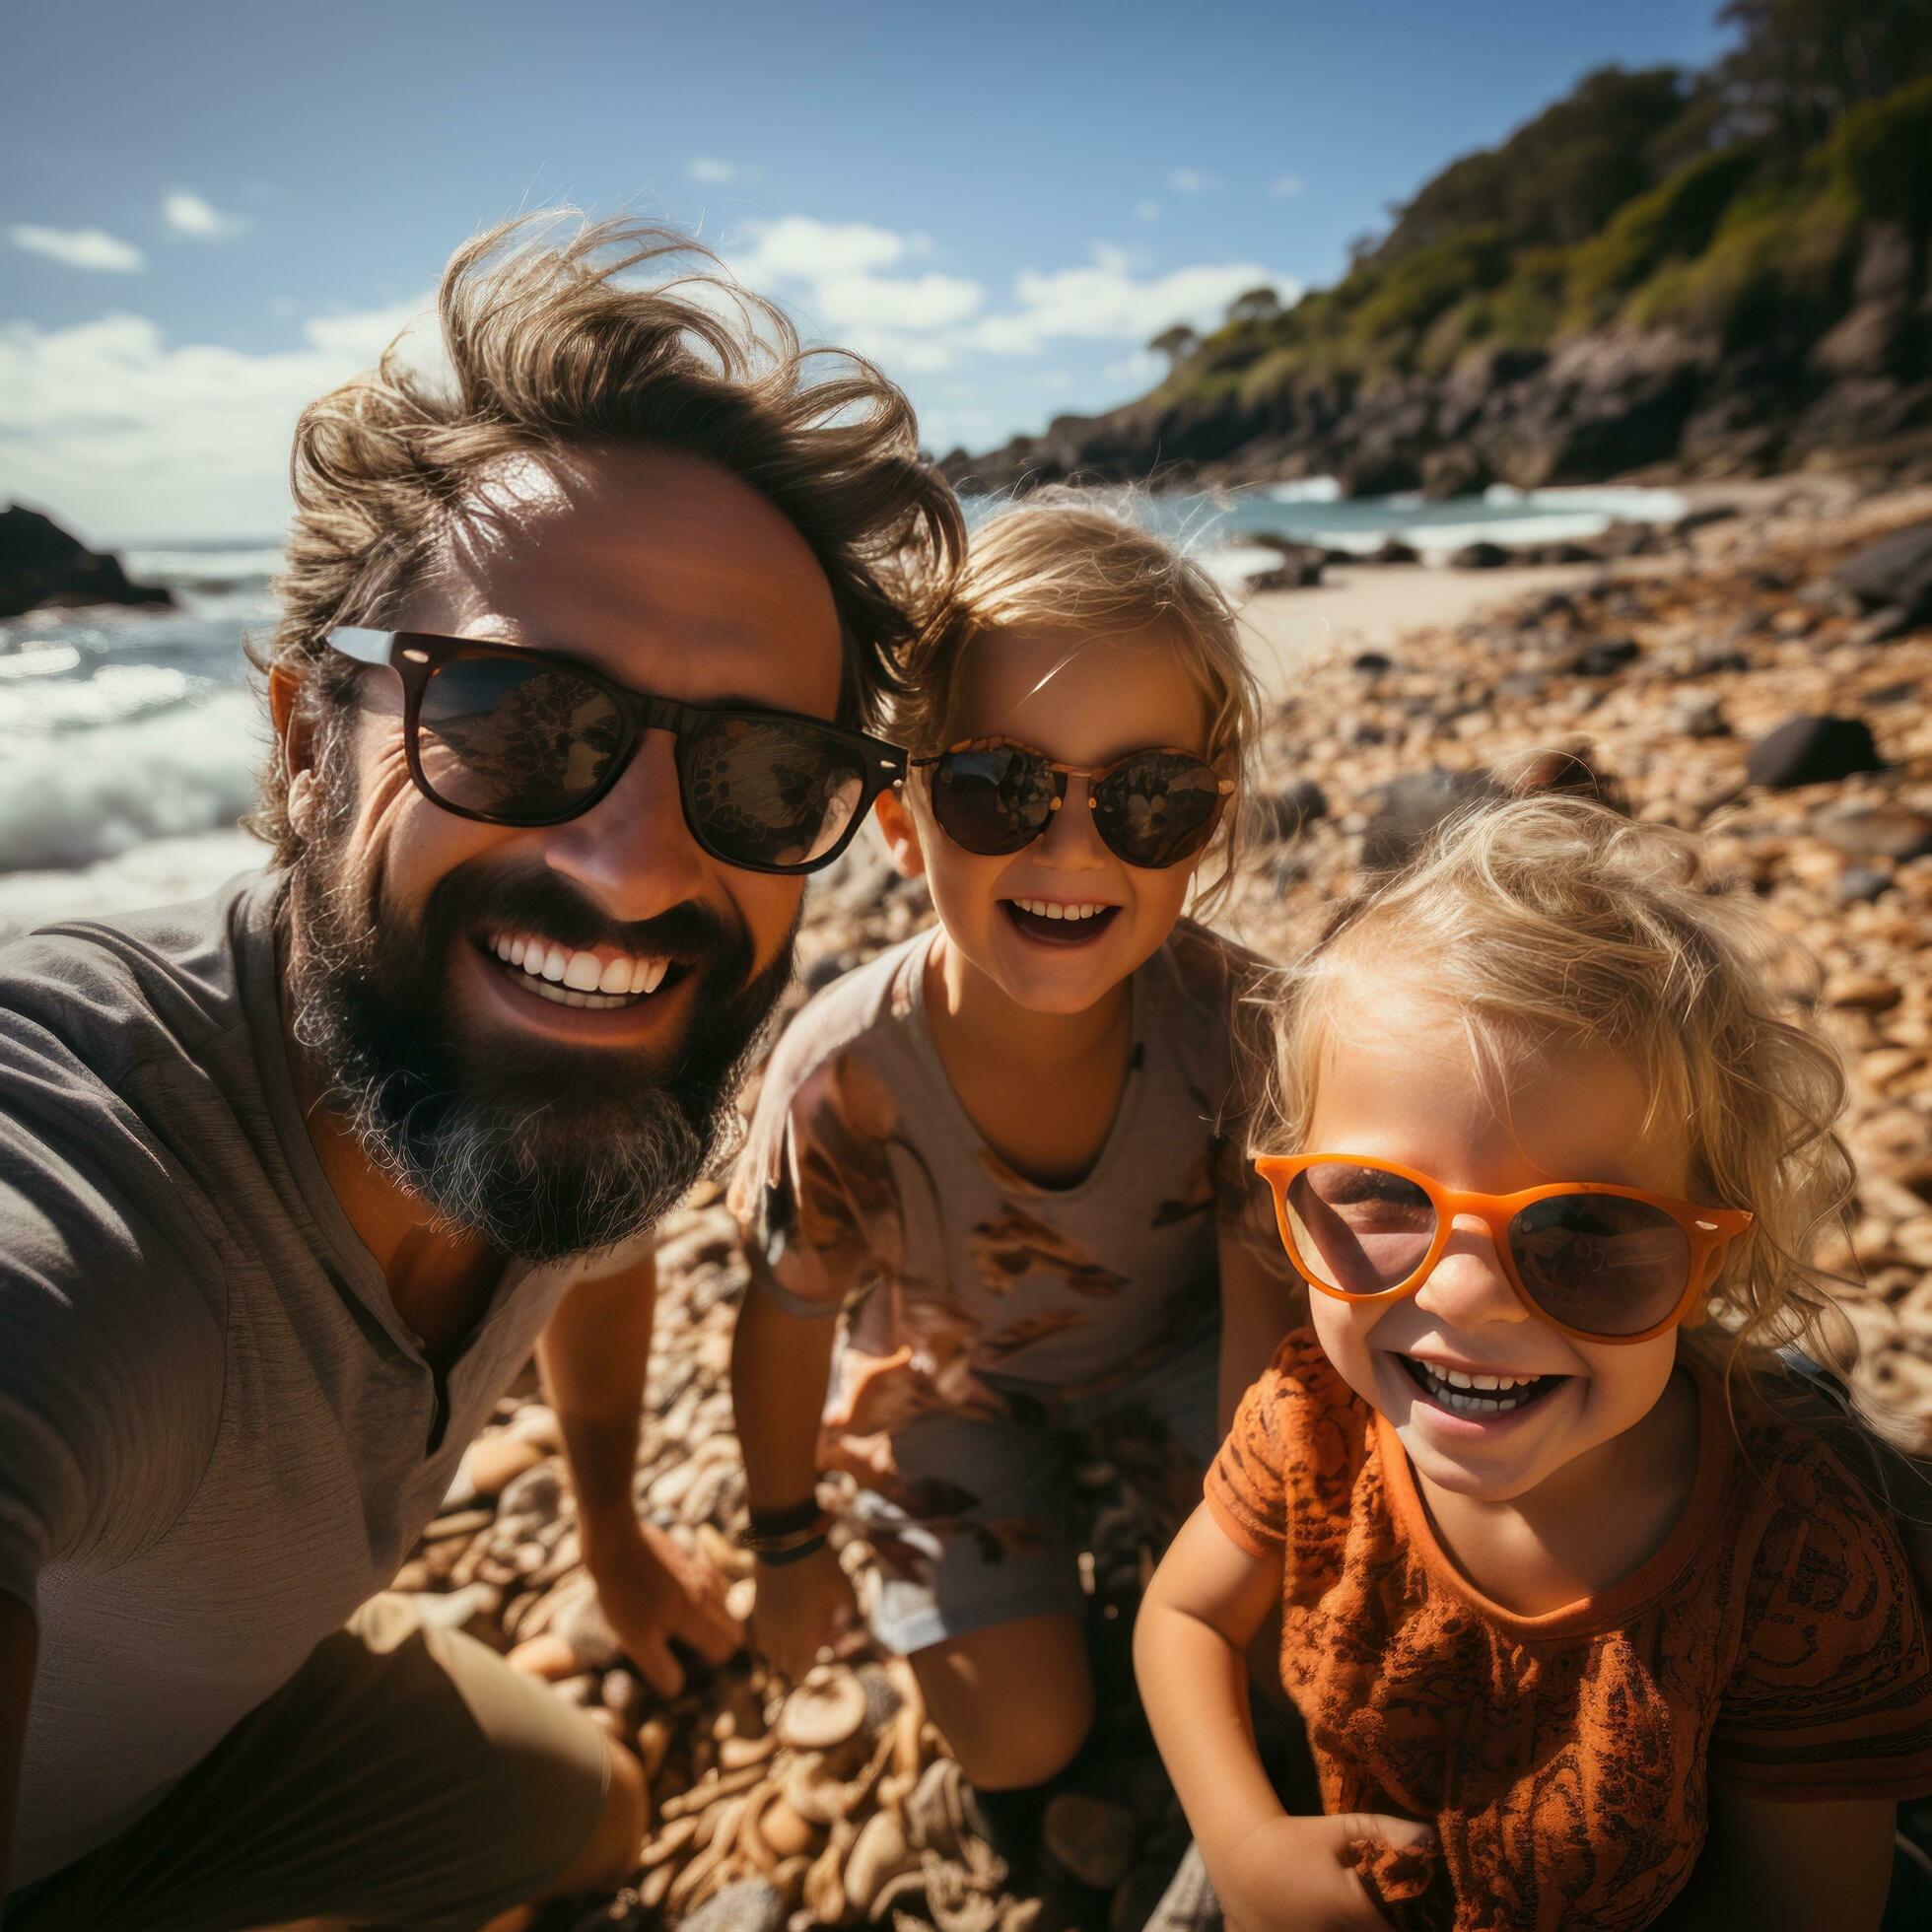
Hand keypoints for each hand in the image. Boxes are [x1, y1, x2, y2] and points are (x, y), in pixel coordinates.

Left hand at [584, 1519, 743, 1697]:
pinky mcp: (690, 1558)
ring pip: (724, 1604)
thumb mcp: (635, 1638)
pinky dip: (705, 1599)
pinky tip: (677, 1601)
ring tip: (683, 1628)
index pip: (726, 1647)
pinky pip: (711, 1585)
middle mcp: (708, 1592)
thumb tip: (676, 1691)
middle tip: (688, 1650)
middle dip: (719, 1643)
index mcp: (698, 1614)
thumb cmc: (623, 1592)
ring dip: (714, 1620)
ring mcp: (701, 1571)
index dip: (710, 1663)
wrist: (615, 1538)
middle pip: (732, 1626)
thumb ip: (660, 1667)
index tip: (687, 1665)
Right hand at [749, 1542, 862, 1681]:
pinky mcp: (757, 1610)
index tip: (824, 1648)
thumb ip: (850, 1612)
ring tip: (798, 1636)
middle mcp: (782, 1639)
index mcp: (805, 1640)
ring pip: (771, 1655)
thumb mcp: (845, 1588)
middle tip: (814, 1642)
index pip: (803, 1671)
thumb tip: (846, 1622)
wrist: (787, 1542)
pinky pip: (762, 1637)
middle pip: (786, 1667)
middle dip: (799, 1662)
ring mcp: (766, 1626)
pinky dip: (771, 1639)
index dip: (813, 1665)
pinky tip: (783, 1625)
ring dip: (783, 1653)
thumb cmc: (821, 1568)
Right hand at [1213, 1810, 1437, 1931]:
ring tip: (1339, 1918)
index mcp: (1352, 1909)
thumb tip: (1430, 1835)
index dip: (1401, 1928)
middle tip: (1363, 1918)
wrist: (1241, 1849)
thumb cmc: (1295, 1838)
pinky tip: (1309, 1924)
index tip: (1398, 1920)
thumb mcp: (1340, 1829)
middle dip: (1370, 1929)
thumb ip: (1386, 1831)